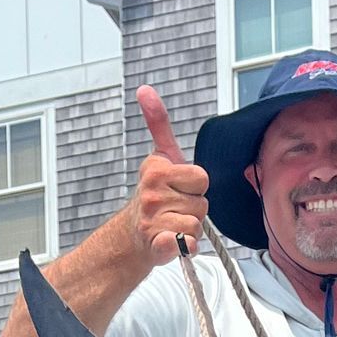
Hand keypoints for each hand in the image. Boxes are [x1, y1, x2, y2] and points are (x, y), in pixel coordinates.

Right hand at [131, 86, 209, 265]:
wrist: (133, 235)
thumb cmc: (155, 194)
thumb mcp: (160, 156)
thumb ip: (158, 123)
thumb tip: (145, 89)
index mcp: (156, 168)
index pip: (201, 177)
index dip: (195, 186)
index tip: (179, 189)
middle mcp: (151, 192)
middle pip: (202, 203)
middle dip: (194, 209)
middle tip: (175, 210)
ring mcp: (152, 220)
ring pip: (197, 225)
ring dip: (190, 229)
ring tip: (172, 226)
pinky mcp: (156, 244)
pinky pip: (184, 244)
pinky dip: (185, 247)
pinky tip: (174, 243)